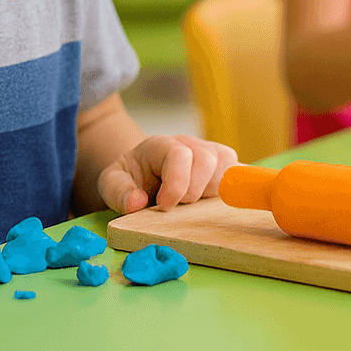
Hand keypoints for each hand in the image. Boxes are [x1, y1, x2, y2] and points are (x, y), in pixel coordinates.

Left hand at [97, 135, 236, 214]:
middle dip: (195, 189)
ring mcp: (208, 152)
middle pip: (207, 158)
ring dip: (213, 190)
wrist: (142, 174)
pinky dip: (232, 187)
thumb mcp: (111, 183)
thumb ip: (118, 192)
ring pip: (227, 164)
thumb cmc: (130, 179)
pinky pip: (239, 171)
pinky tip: (213, 200)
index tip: (165, 206)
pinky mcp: (222, 165)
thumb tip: (136, 202)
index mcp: (160, 145)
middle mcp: (188, 144)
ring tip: (195, 202)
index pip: (179, 154)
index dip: (176, 183)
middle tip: (179, 205)